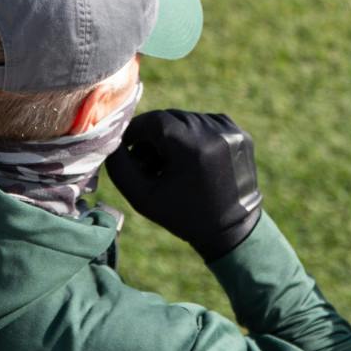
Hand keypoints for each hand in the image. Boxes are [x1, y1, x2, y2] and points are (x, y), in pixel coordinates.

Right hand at [104, 110, 263, 261]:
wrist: (231, 231)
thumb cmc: (182, 216)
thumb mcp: (142, 197)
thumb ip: (120, 167)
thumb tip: (110, 141)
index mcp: (191, 146)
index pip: (153, 120)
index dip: (135, 132)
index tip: (127, 147)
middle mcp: (213, 131)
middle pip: (170, 119)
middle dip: (153, 137)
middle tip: (147, 162)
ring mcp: (230, 131)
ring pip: (188, 120)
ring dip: (173, 137)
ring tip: (169, 165)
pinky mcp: (241, 134)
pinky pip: (206, 124)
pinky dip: (194, 137)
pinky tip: (191, 161)